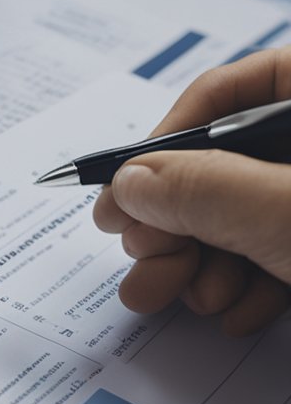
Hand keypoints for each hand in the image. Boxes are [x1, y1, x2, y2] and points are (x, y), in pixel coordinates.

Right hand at [94, 48, 290, 335]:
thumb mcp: (286, 212)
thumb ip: (202, 190)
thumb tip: (130, 183)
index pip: (228, 91)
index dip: (168, 140)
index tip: (128, 193)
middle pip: (225, 164)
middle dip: (178, 223)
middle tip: (149, 258)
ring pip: (242, 217)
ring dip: (203, 265)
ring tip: (192, 299)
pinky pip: (277, 254)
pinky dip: (248, 286)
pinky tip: (236, 312)